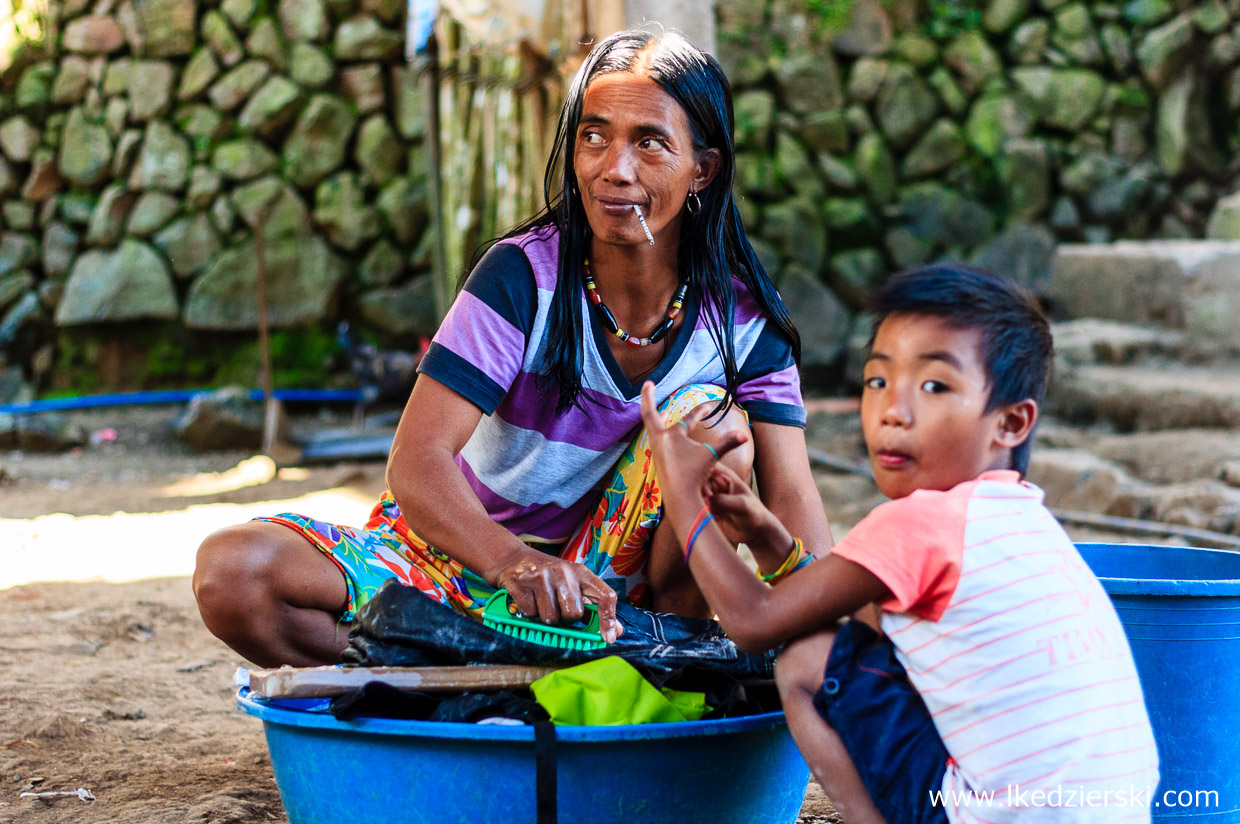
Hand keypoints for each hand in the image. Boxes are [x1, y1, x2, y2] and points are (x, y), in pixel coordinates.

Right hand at [493, 550, 621, 642]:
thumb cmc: (548, 577)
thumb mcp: (573, 586)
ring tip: (541, 602)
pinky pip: (530, 614)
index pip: (605, 595)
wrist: (512, 558)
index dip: (609, 619)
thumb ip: (594, 608)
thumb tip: (616, 631)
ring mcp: (541, 576)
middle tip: (557, 607)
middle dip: (565, 618)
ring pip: (551, 618)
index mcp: (581, 573)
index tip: (608, 638)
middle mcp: (564, 571)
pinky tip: (528, 599)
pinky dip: (528, 613)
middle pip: (574, 614)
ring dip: (545, 618)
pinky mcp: (521, 582)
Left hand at [638, 382, 749, 512]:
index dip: (699, 411)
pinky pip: (657, 440)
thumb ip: (727, 443)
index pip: (687, 418)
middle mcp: (660, 441)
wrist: (680, 499)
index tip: (708, 407)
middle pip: (650, 413)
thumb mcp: (712, 456)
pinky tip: (669, 437)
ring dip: (658, 417)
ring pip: (653, 428)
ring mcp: (656, 451)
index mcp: (672, 435)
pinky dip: (661, 431)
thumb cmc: (695, 476)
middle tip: (648, 384)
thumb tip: (746, 435)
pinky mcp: (657, 461)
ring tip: (664, 412)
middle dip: (648, 397)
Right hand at [704, 461, 790, 551]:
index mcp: (725, 476)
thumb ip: (724, 501)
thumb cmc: (754, 514)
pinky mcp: (707, 509)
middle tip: (707, 501)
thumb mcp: (742, 505)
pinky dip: (700, 513)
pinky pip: (695, 508)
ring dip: (698, 503)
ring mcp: (711, 497)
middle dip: (697, 490)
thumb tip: (706, 501)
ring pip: (693, 495)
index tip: (703, 485)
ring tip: (712, 511)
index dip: (700, 470)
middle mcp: (715, 484)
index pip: (707, 464)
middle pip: (696, 479)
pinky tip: (715, 518)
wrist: (756, 532)